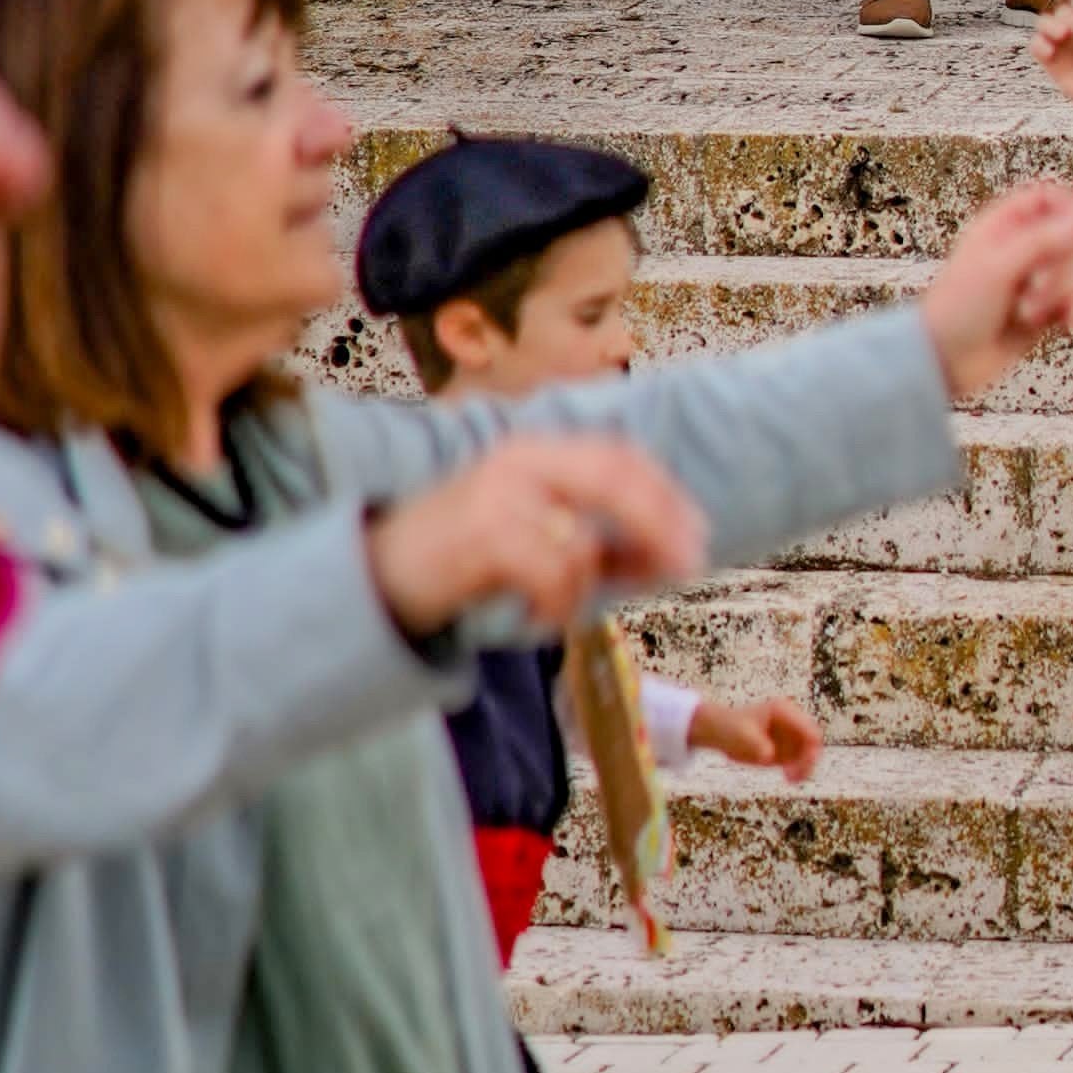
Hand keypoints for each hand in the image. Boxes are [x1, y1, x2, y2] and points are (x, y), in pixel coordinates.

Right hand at [367, 431, 705, 645]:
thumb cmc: (462, 559)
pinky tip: (537, 620)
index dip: (666, 495)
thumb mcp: (538, 539)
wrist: (375, 574)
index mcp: (539, 452)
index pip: (621, 456)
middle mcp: (522, 459)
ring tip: (558, 612)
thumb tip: (671, 559)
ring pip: (580, 535)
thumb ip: (599, 543)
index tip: (697, 538)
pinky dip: (557, 605)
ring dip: (588, 586)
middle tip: (688, 566)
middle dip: (660, 522)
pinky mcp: (480, 533)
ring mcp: (498, 492)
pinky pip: (549, 570)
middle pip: (614, 474)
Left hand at [689, 692, 821, 784]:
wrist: (720, 731)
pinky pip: (799, 762)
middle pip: (813, 743)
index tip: (802, 763)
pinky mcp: (784, 750)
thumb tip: (769, 755)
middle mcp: (791, 723)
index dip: (811, 748)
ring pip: (808, 754)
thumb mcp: (741, 735)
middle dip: (808, 759)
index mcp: (784, 712)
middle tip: (795, 775)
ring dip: (804, 767)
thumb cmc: (729, 728)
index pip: (809, 730)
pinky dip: (798, 771)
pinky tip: (789, 779)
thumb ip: (756, 744)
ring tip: (791, 779)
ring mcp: (789, 737)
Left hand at [920, 177, 1072, 400]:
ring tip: (1029, 313)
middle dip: (1060, 266)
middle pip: (1066, 240)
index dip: (1069, 207)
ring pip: (1071, 274)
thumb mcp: (999, 267)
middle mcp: (1018, 250)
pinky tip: (1072, 324)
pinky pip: (1072, 303)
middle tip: (1036, 284)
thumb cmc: (956, 310)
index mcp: (1001, 227)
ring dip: (1059, 295)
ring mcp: (1030, 282)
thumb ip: (1043, 240)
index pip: (1046, 198)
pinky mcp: (1040, 311)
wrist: (944, 361)